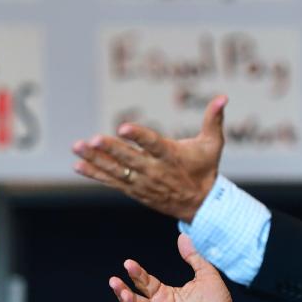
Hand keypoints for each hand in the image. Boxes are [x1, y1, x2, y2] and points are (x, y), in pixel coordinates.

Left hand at [72, 95, 226, 222]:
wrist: (200, 205)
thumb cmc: (205, 168)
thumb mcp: (213, 144)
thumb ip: (214, 119)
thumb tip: (223, 96)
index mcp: (171, 156)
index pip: (153, 145)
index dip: (139, 136)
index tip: (124, 127)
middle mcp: (154, 171)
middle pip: (130, 159)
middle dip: (111, 149)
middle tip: (93, 139)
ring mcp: (142, 182)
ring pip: (116, 170)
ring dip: (95, 160)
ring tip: (77, 148)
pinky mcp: (134, 190)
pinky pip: (112, 181)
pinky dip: (95, 174)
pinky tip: (78, 165)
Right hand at [109, 234, 238, 301]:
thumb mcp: (206, 275)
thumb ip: (193, 257)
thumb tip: (183, 235)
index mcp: (165, 294)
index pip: (144, 282)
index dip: (136, 273)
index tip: (128, 263)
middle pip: (135, 300)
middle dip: (122, 291)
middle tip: (114, 281)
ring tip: (125, 296)